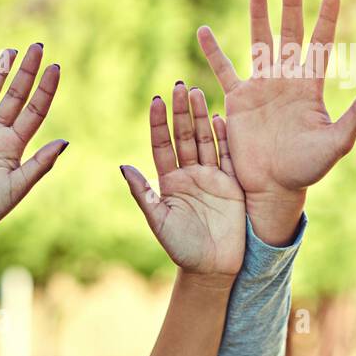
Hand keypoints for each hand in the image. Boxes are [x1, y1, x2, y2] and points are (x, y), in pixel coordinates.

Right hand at [0, 44, 65, 240]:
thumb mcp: (16, 188)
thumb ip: (38, 165)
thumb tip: (64, 142)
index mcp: (15, 145)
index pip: (34, 110)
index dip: (45, 89)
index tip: (56, 67)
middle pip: (14, 96)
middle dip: (25, 71)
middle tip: (37, 46)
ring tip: (8, 50)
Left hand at [120, 82, 244, 281]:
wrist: (213, 268)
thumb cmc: (181, 248)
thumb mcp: (159, 221)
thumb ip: (144, 194)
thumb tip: (123, 166)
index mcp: (169, 182)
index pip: (162, 146)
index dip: (158, 124)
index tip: (156, 101)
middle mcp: (189, 175)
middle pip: (184, 136)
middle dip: (181, 112)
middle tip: (179, 87)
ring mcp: (211, 177)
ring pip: (205, 140)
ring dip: (201, 117)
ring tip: (197, 92)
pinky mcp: (232, 184)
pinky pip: (227, 156)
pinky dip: (224, 137)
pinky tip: (220, 118)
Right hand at [197, 0, 355, 244]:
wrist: (273, 186)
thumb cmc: (307, 169)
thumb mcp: (336, 143)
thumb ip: (355, 118)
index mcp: (310, 87)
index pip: (320, 45)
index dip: (326, 19)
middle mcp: (286, 80)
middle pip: (289, 34)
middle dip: (291, 6)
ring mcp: (261, 87)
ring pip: (258, 43)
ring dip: (258, 16)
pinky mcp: (238, 100)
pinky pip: (224, 70)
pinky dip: (213, 51)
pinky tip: (204, 30)